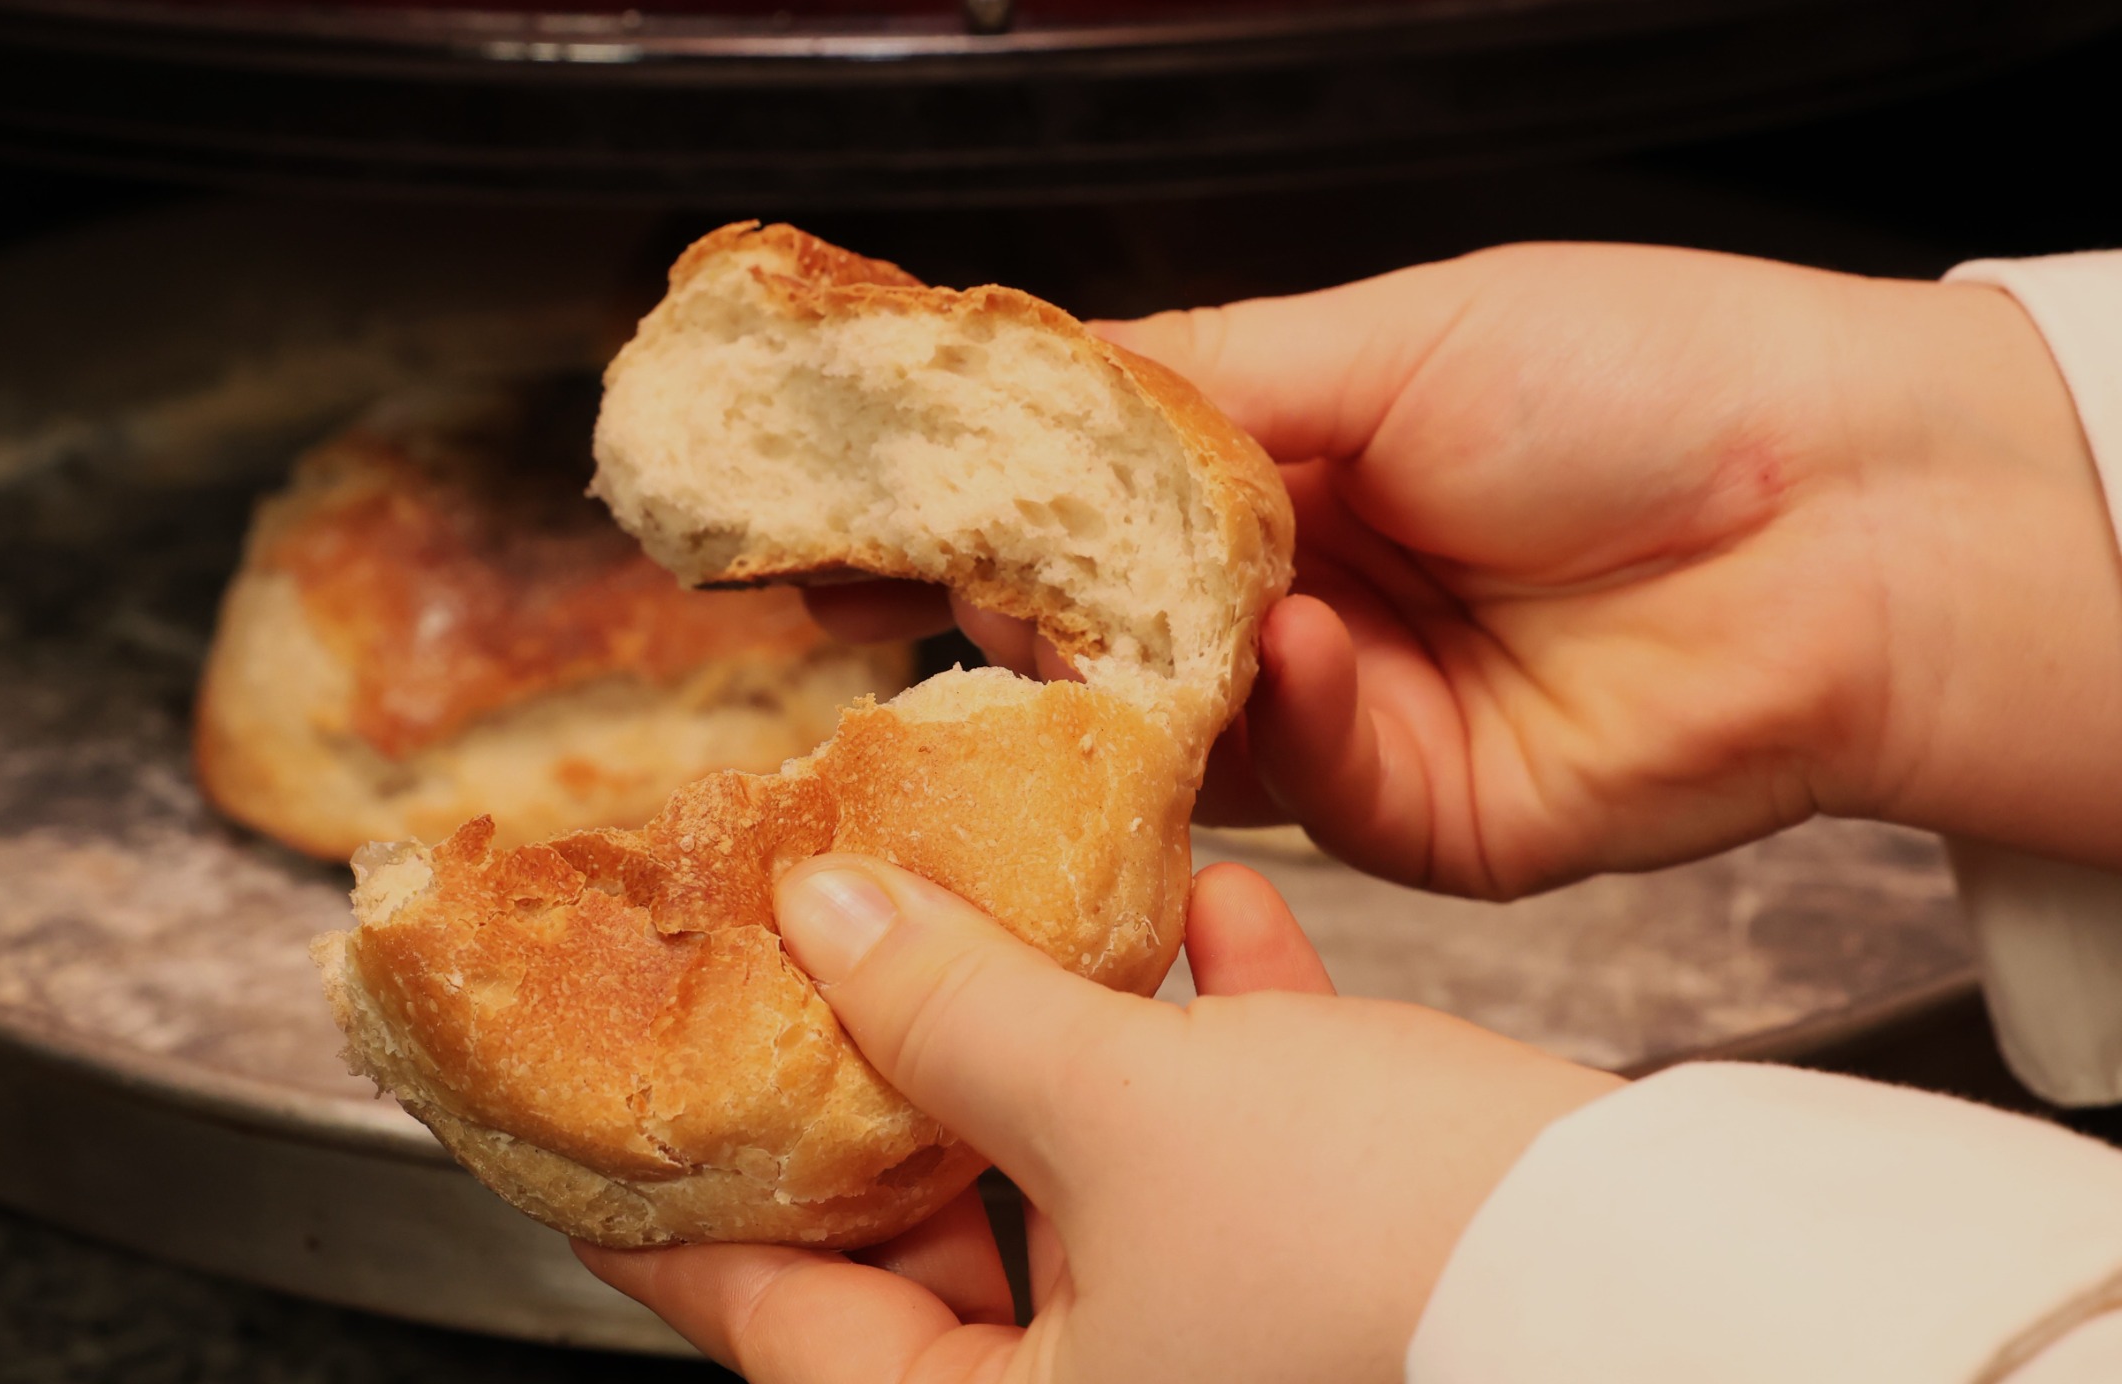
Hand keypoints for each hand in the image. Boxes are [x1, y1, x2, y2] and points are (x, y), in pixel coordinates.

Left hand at [578, 855, 1613, 1381]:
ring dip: (1047, 1031)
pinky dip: (1200, 1034)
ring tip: (989, 903)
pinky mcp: (1312, 1263)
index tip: (587, 1130)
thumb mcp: (1123, 1111)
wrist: (1647, 1268)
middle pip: (917, 1241)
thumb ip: (954, 1012)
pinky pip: (1211, 1146)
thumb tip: (824, 918)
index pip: (776, 1324)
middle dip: (871, 1086)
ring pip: (1070, 1176)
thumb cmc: (1384, 1241)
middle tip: (796, 967)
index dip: (668, 1214)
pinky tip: (1211, 909)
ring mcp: (1213, 1332)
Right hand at [818, 245, 2121, 892]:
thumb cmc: (1649, 381)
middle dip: (1036, 612)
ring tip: (1094, 618)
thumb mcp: (1390, 334)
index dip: (1007, 508)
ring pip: (1180, 724)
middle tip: (958, 586)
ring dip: (1139, 676)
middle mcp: (1307, 594)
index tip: (900, 508)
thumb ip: (1196, 380)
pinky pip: (1297, 786)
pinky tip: (1309, 638)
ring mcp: (1354, 714)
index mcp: (1297, 460)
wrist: (1853, 521)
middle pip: (1116, 625)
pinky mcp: (1412, 818)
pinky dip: (1285, 715)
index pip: (1101, 501)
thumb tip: (1021, 396)